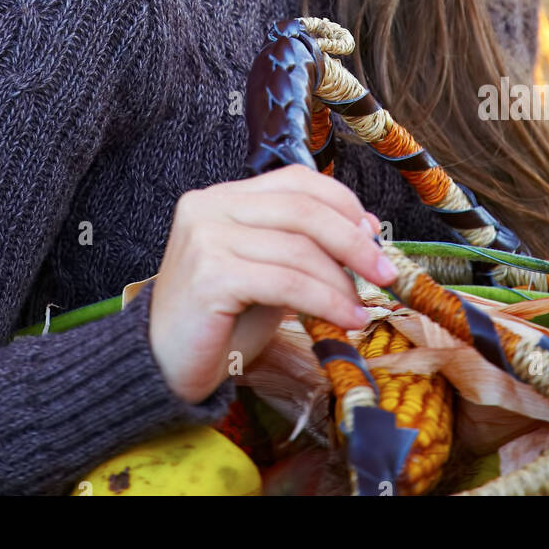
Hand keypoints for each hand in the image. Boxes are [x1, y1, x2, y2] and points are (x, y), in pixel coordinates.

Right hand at [147, 164, 394, 404]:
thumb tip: (364, 236)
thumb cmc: (218, 323)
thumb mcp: (265, 273)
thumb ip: (300, 248)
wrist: (163, 367)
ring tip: (361, 310)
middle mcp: (209, 206)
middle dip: (354, 241)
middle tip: (386, 271)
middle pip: (302, 209)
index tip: (373, 234)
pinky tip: (345, 321)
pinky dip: (325, 301)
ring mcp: (206, 237)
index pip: (295, 180)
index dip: (342, 202)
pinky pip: (285, 282)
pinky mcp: (210, 274)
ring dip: (342, 282)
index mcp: (222, 196)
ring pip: (299, 248)